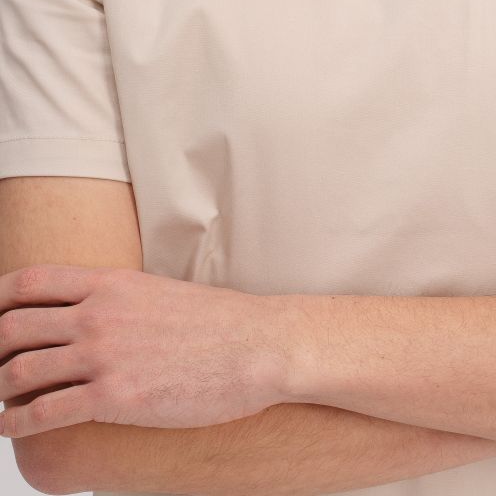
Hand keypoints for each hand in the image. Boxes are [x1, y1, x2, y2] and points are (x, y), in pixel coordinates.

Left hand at [0, 265, 288, 437]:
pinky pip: (43, 412)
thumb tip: (90, 315)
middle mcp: (99, 315)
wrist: (257, 346)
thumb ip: (118, 300)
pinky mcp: (114, 396)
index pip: (30, 282)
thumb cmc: (217, 324)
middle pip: (12, 327)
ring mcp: (104, 355)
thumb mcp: (158, 294)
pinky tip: (10, 426)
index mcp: (110, 283)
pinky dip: (15, 423)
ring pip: (19, 371)